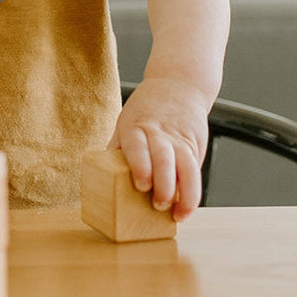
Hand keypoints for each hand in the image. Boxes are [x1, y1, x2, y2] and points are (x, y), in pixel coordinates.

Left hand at [108, 77, 210, 221]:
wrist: (178, 83)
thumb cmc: (146, 108)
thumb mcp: (126, 120)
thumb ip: (118, 147)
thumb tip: (101, 176)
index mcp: (136, 126)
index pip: (138, 146)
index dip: (140, 166)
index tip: (141, 185)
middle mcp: (159, 131)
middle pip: (163, 158)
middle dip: (163, 184)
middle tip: (158, 204)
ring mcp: (179, 138)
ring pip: (186, 166)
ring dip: (184, 193)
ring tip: (178, 213)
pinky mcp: (194, 143)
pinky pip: (195, 169)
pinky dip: (194, 190)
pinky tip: (187, 206)